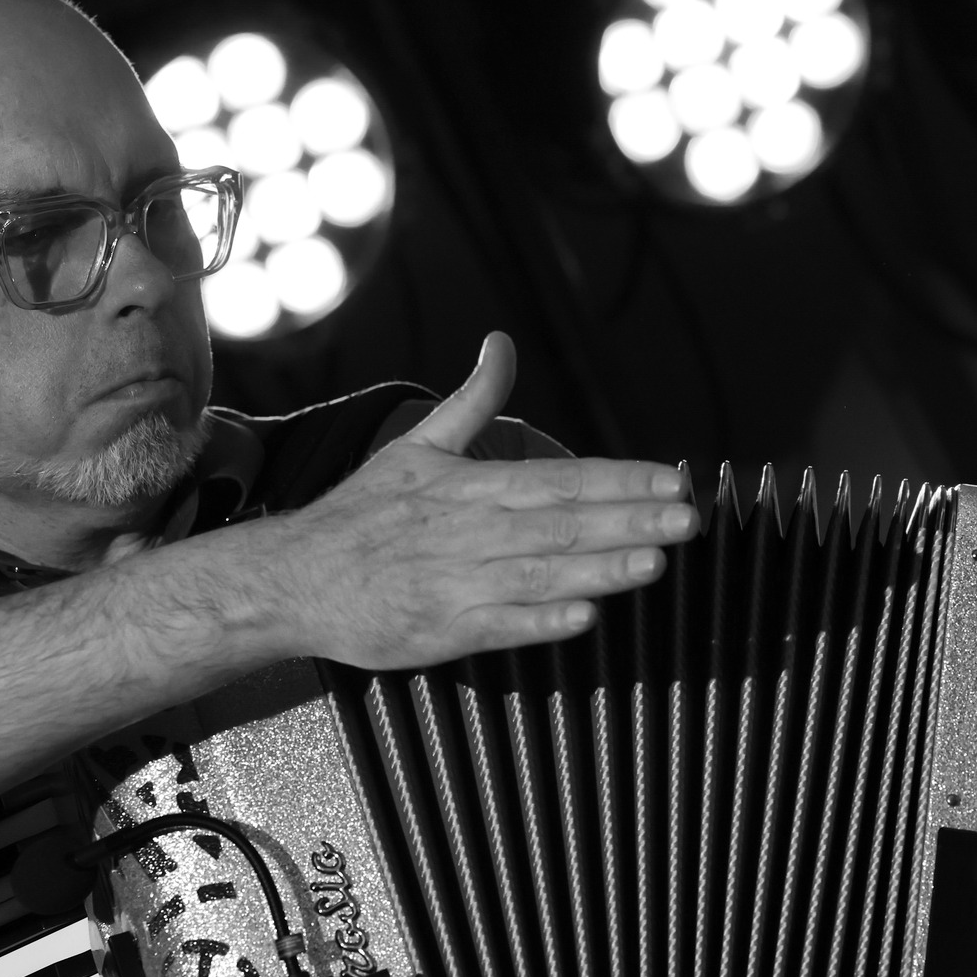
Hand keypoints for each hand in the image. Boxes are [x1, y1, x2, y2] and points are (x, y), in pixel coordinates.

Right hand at [237, 332, 696, 667]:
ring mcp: (456, 584)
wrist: (289, 579)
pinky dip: (541, 621)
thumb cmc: (361, 515)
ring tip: (654, 561)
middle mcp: (468, 532)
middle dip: (630, 520)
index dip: (620, 479)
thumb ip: (471, 401)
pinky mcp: (441, 631)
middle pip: (562, 525)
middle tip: (687, 517)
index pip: (561, 480)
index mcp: (468, 487)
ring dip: (600, 568)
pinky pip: (500, 627)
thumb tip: (501, 345)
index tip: (672, 479)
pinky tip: (584, 617)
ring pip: (541, 574)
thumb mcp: (416, 447)